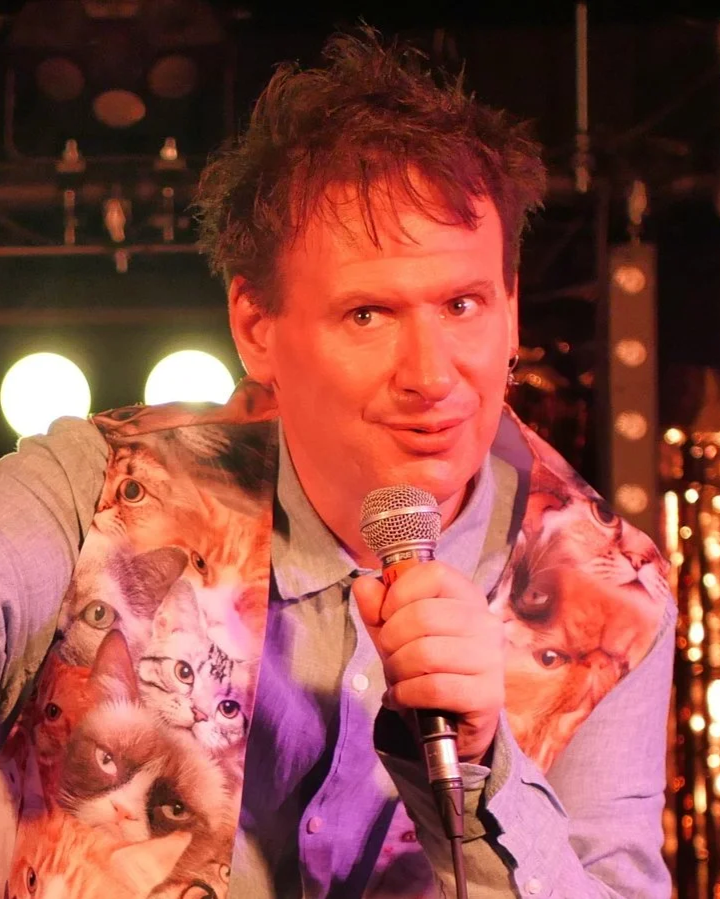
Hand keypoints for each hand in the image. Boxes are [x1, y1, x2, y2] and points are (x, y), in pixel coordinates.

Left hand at [353, 560, 503, 763]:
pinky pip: (433, 688)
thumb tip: (364, 584)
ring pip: (425, 654)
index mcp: (467, 597)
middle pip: (423, 615)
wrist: (453, 722)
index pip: (434, 573)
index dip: (399, 592)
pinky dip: (405, 695)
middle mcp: (485, 623)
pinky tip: (400, 698)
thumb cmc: (425, 667)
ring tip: (396, 679)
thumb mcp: (396, 633)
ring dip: (397, 670)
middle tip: (389, 655)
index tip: (387, 615)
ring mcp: (491, 659)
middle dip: (391, 639)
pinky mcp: (488, 695)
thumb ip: (377, 608)